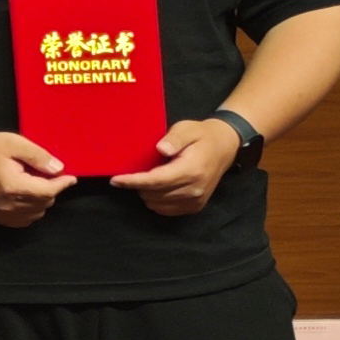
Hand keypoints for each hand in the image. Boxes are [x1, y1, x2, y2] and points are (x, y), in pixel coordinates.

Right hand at [0, 131, 74, 227]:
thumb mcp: (14, 143)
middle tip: (45, 174)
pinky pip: (23, 220)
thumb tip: (58, 169)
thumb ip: (38, 156)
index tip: (71, 178)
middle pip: (44, 203)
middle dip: (50, 189)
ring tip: (33, 184)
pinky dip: (31, 210)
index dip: (62, 184)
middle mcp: (6, 205)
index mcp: (11, 186)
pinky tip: (25, 196)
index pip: (47, 191)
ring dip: (42, 201)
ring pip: (36, 214)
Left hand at [114, 116, 241, 217]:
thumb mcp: (187, 129)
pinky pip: (166, 210)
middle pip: (154, 194)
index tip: (115, 180)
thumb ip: (174, 139)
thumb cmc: (201, 136)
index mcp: (192, 170)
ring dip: (147, 193)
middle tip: (137, 170)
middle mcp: (194, 189)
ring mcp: (196, 200)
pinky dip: (156, 200)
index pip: (156, 180)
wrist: (224, 148)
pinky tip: (157, 187)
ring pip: (157, 204)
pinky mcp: (195, 207)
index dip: (133, 181)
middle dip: (138, 184)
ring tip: (151, 176)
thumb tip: (160, 149)